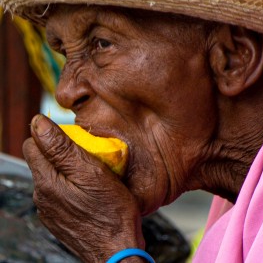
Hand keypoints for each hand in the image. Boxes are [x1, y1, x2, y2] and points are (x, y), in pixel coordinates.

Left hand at [23, 114, 144, 261]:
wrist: (117, 250)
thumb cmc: (110, 211)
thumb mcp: (90, 172)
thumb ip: (61, 148)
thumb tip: (38, 124)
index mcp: (46, 181)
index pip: (33, 144)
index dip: (53, 135)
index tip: (75, 139)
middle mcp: (42, 196)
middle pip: (42, 159)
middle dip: (61, 151)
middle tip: (87, 156)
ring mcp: (50, 208)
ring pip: (52, 175)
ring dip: (68, 168)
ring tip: (91, 173)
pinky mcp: (59, 217)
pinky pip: (60, 191)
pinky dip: (72, 184)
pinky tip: (89, 190)